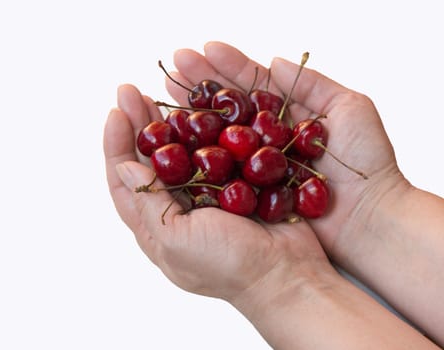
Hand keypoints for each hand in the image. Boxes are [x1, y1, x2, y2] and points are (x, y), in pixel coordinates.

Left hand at [103, 84, 331, 305]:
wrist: (285, 272)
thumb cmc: (227, 265)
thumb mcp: (176, 240)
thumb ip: (148, 203)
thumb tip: (122, 166)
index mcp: (156, 225)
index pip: (125, 181)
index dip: (116, 146)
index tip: (116, 113)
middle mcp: (178, 205)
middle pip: (150, 159)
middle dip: (139, 125)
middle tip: (130, 90)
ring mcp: (207, 192)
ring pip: (181, 149)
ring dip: (168, 121)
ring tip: (157, 92)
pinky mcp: (235, 181)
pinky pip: (214, 149)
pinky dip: (204, 128)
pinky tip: (197, 107)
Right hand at [166, 41, 408, 256]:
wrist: (370, 219)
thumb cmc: (369, 164)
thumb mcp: (350, 107)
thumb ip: (311, 83)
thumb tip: (273, 60)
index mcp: (290, 116)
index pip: (254, 84)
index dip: (230, 66)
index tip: (204, 49)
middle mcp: (270, 138)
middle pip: (232, 106)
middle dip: (204, 84)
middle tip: (176, 63)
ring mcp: (259, 165)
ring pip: (222, 134)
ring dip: (195, 113)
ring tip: (169, 91)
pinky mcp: (252, 191)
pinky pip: (222, 169)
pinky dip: (201, 153)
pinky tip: (179, 136)